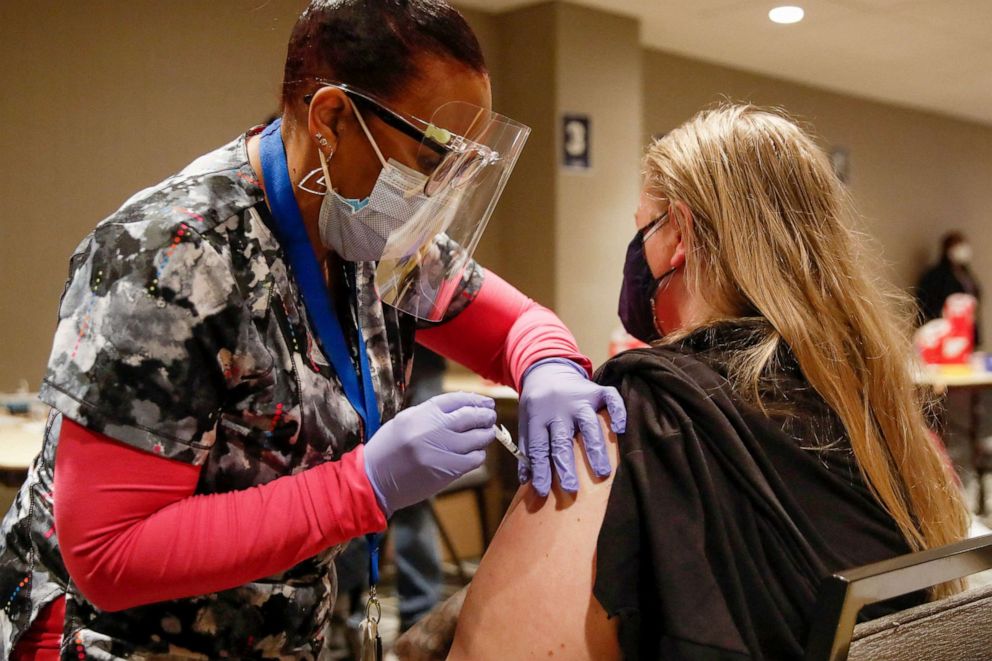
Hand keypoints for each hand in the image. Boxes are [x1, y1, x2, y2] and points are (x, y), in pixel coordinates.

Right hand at [364, 392, 496, 516]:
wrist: (375, 479)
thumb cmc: (388, 448)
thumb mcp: (405, 421)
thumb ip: (431, 413)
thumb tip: (462, 407)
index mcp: (422, 413)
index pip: (456, 400)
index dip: (475, 400)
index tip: (485, 402)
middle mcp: (433, 429)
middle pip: (470, 416)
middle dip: (485, 415)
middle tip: (490, 416)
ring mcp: (441, 450)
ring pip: (477, 438)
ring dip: (486, 434)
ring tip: (487, 433)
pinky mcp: (447, 470)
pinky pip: (474, 459)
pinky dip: (478, 455)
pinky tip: (475, 454)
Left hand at [518, 359, 626, 495]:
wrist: (547, 370)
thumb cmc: (537, 405)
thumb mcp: (526, 423)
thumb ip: (527, 450)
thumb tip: (526, 480)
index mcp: (538, 417)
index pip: (538, 447)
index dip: (540, 469)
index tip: (543, 490)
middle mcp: (559, 409)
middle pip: (562, 440)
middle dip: (566, 466)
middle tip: (571, 489)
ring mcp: (579, 399)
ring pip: (589, 425)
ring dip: (595, 449)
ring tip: (603, 473)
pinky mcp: (596, 391)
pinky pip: (611, 399)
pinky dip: (618, 412)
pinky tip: (621, 429)